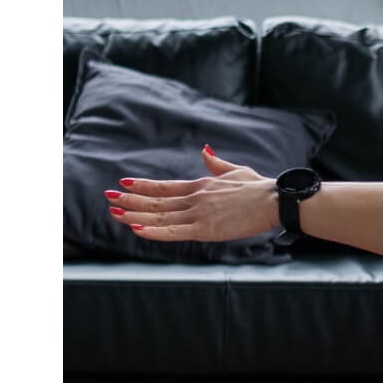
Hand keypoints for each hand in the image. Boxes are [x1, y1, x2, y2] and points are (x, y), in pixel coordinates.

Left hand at [104, 147, 278, 242]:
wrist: (274, 199)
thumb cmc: (260, 187)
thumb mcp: (236, 171)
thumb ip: (217, 164)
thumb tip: (205, 150)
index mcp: (201, 186)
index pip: (165, 186)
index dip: (143, 185)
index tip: (124, 183)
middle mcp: (195, 198)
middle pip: (156, 200)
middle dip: (130, 199)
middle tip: (109, 197)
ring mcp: (198, 214)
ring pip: (159, 216)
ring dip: (135, 215)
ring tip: (115, 212)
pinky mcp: (206, 230)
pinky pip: (173, 232)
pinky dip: (154, 231)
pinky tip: (137, 230)